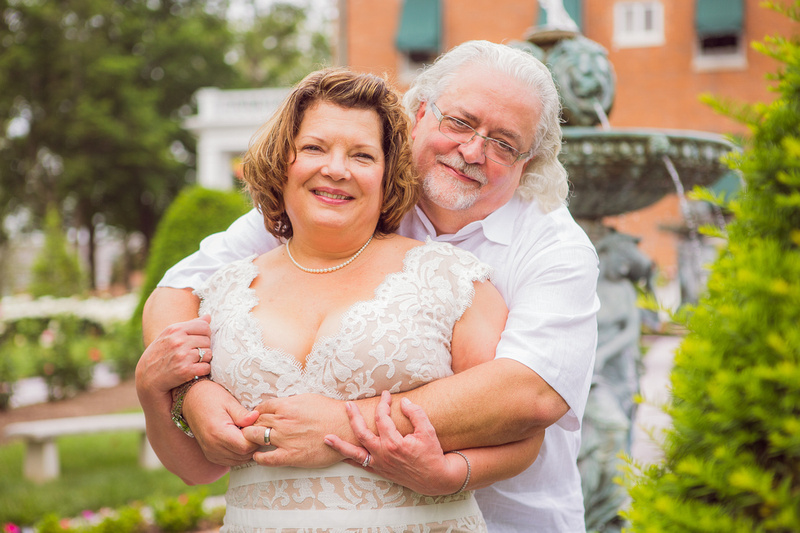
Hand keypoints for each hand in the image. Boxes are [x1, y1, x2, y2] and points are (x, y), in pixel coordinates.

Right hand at [136, 315, 212, 395]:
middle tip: (194, 355)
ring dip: (204, 360)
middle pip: (207, 340)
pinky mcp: (185, 371)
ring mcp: (182, 356)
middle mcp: (178, 341)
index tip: (199, 341)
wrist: (146, 380)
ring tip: (193, 362)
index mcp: (174, 329)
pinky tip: (194, 371)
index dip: (205, 335)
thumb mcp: (169, 336)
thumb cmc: (159, 355)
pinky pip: (206, 367)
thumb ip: (189, 325)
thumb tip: (208, 316)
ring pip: (208, 354)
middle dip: (204, 348)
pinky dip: (203, 371)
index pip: (204, 326)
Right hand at [183, 379, 259, 465]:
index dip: (256, 438)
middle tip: (256, 429)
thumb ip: (243, 414)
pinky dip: (239, 454)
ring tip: (248, 433)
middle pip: (243, 455)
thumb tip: (257, 418)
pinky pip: (230, 461)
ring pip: (238, 460)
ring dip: (247, 450)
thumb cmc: (211, 397)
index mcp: (218, 432)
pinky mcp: (210, 455)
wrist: (191, 400)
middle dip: (254, 444)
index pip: (245, 446)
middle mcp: (213, 446)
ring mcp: (211, 452)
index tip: (260, 427)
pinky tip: (240, 439)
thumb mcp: (229, 401)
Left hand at [241, 394, 348, 467]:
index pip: (260, 409)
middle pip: (255, 423)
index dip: (256, 414)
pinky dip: (259, 457)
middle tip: (253, 432)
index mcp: (286, 405)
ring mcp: (285, 439)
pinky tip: (260, 456)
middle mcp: (282, 421)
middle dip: (251, 427)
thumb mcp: (307, 399)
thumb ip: (289, 402)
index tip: (257, 419)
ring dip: (251, 440)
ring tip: (254, 443)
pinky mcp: (291, 455)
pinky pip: (266, 458)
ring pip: (255, 438)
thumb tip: (278, 405)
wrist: (346, 428)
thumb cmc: (329, 412)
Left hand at [324, 391, 465, 495]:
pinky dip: (349, 459)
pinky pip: (361, 465)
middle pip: (361, 432)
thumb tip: (403, 402)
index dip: (383, 404)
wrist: (435, 478)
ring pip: (354, 453)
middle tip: (347, 405)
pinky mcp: (380, 471)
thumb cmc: (432, 453)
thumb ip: (416, 414)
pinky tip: (340, 454)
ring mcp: (379, 464)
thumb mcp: (428, 430)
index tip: (385, 395)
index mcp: (394, 442)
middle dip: (353, 417)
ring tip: (326, 437)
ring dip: (340, 444)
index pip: (382, 418)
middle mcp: (383, 453)